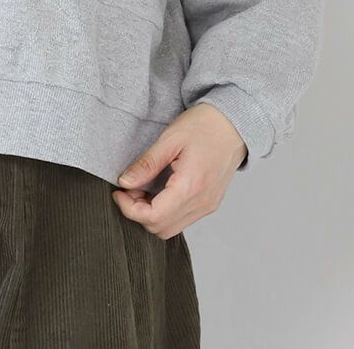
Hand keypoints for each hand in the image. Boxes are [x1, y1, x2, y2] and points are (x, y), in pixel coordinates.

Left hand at [111, 102, 246, 238]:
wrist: (234, 124)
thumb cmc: (204, 126)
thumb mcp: (170, 138)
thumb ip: (147, 164)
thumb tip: (125, 182)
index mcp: (191, 186)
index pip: (154, 217)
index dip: (130, 209)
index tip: (119, 192)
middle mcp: (201, 203)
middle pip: (160, 228)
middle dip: (138, 212)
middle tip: (129, 188)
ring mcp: (207, 206)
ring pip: (171, 228)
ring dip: (151, 214)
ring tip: (143, 187)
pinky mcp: (209, 204)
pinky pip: (182, 219)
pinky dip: (165, 212)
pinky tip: (159, 190)